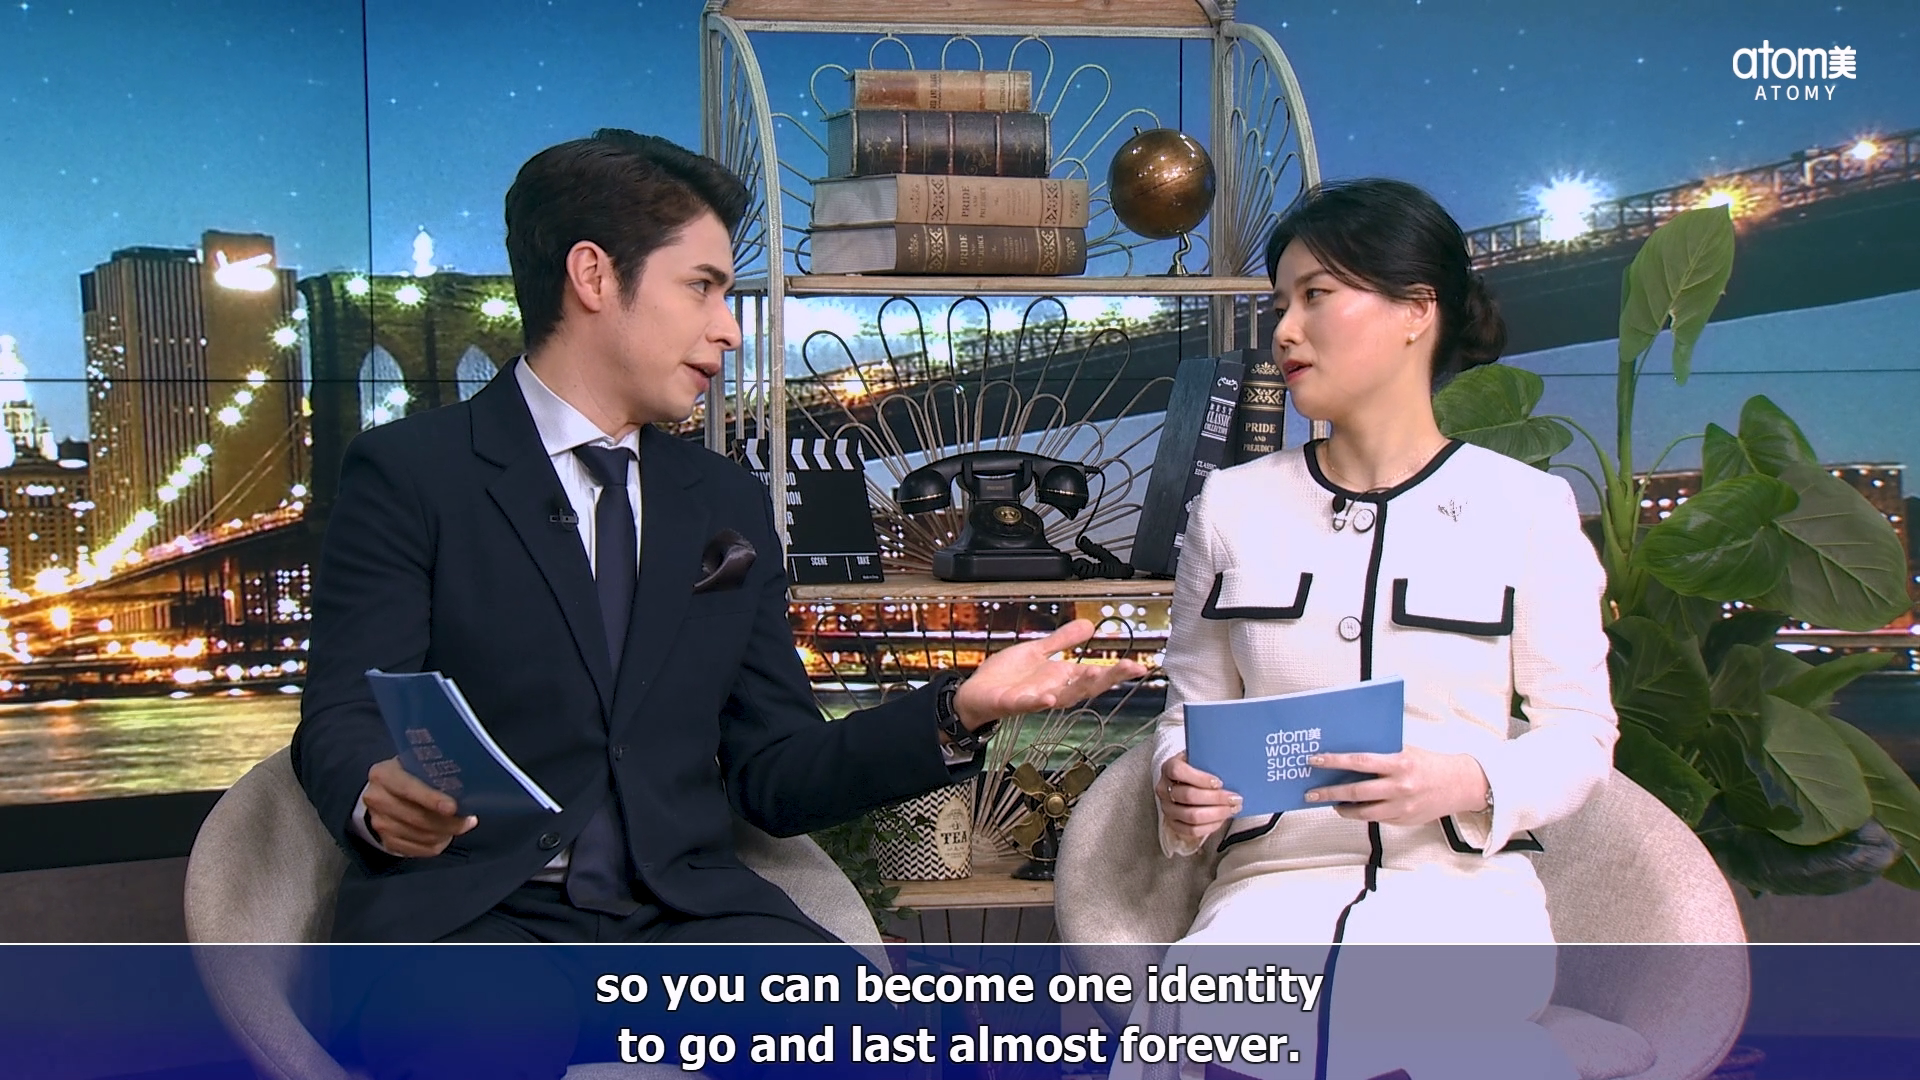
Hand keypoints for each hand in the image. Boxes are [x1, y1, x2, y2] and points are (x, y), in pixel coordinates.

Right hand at [363, 758, 476, 856]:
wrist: (384, 790)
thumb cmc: (409, 773)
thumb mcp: (416, 763)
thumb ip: (433, 770)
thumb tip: (468, 782)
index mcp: (384, 774)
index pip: (408, 789)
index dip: (431, 799)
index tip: (452, 807)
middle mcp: (377, 798)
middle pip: (416, 817)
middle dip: (447, 822)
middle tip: (468, 821)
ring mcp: (379, 822)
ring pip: (419, 836)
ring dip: (444, 834)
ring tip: (460, 826)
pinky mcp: (385, 841)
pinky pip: (416, 850)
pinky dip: (435, 845)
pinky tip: (445, 836)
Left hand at [951, 618, 1146, 727]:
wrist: (976, 692)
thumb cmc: (1006, 677)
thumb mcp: (1038, 652)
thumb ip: (1062, 640)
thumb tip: (1089, 625)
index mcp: (1060, 677)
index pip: (1094, 674)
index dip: (1117, 671)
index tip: (1140, 666)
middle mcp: (1053, 690)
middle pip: (1086, 686)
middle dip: (1109, 677)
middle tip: (1130, 668)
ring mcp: (1034, 698)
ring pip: (1063, 696)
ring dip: (1079, 687)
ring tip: (1096, 673)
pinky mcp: (1013, 703)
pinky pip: (1029, 704)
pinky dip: (1039, 701)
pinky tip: (1050, 698)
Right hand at [1158, 752, 1241, 847]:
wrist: (1186, 781)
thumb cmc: (1197, 768)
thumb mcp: (1200, 757)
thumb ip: (1209, 760)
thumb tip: (1231, 767)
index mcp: (1168, 767)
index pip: (1178, 771)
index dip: (1200, 778)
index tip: (1219, 782)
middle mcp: (1164, 788)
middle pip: (1188, 796)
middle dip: (1216, 799)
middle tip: (1235, 798)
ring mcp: (1167, 808)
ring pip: (1191, 816)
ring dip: (1216, 814)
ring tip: (1232, 809)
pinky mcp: (1173, 824)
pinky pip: (1192, 830)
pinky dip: (1210, 826)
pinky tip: (1222, 819)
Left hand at [1303, 746, 1490, 826]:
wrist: (1459, 785)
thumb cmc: (1429, 764)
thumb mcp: (1406, 750)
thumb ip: (1382, 752)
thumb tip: (1350, 752)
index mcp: (1399, 763)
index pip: (1360, 761)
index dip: (1335, 761)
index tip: (1316, 760)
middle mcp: (1399, 787)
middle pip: (1356, 791)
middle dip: (1329, 792)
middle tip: (1311, 793)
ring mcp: (1401, 807)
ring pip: (1363, 812)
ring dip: (1343, 808)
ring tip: (1331, 803)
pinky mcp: (1403, 820)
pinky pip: (1376, 819)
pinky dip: (1361, 814)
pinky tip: (1352, 809)